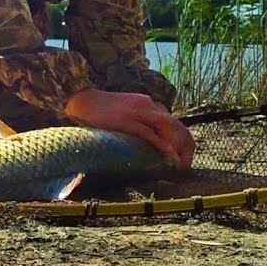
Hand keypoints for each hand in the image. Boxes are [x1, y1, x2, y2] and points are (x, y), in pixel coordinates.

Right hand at [63, 89, 194, 167]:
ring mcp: (139, 112)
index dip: (182, 140)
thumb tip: (148, 141)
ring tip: (179, 165)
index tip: (182, 156)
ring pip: (168, 128)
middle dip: (185, 146)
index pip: (173, 121)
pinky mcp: (128, 121)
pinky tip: (170, 158)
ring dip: (177, 148)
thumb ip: (139, 122)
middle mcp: (147, 105)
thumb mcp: (126, 112)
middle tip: (184, 165)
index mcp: (147, 103)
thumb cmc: (101, 111)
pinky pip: (152, 135)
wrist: (82, 100)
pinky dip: (164, 147)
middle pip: (176, 125)